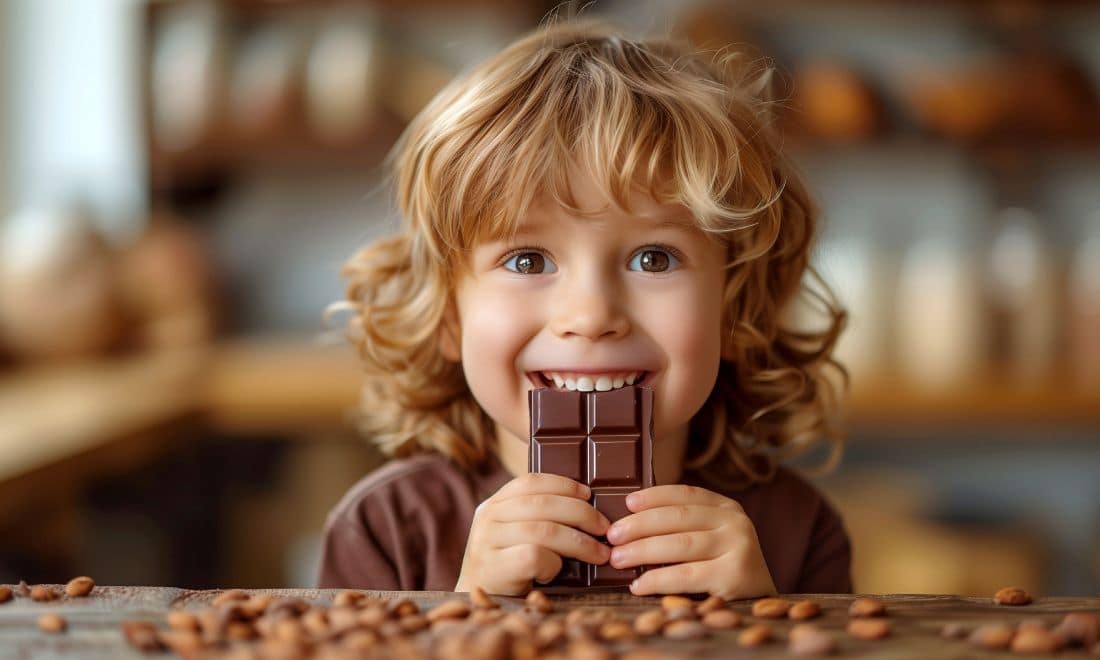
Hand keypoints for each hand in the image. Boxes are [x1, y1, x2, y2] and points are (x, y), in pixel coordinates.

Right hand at [454, 473, 611, 595]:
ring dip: (579, 542)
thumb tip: (587, 506)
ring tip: (599, 553)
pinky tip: (554, 573)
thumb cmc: (507, 568)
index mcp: (493, 504)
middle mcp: (487, 518)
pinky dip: (553, 564)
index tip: (588, 494)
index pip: (530, 482)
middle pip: (543, 504)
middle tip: (604, 528)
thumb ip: (536, 517)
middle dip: (581, 514)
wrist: (478, 606)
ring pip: (544, 530)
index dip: (563, 484)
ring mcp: (486, 542)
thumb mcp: (514, 535)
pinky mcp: (493, 568)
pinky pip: (534, 556)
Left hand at [605, 485, 776, 598]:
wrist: (762, 605)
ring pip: (679, 544)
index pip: (686, 494)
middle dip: (639, 525)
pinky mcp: (734, 575)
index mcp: (727, 508)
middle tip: (612, 536)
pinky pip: (686, 575)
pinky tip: (638, 585)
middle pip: (678, 517)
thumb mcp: (713, 538)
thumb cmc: (724, 570)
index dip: (654, 496)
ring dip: (642, 551)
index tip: (627, 502)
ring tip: (617, 559)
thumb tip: (629, 523)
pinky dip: (657, 579)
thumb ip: (683, 526)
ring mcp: (738, 547)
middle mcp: (736, 522)